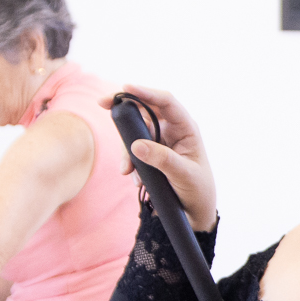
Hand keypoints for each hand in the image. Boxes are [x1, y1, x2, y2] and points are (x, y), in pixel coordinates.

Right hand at [106, 84, 216, 230]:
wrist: (193, 212)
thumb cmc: (196, 190)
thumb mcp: (183, 175)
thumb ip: (162, 160)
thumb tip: (136, 145)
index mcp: (186, 128)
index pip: (166, 102)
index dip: (146, 92)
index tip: (125, 88)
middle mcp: (172, 130)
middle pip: (145, 110)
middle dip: (125, 108)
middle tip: (102, 103)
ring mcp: (159, 141)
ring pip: (134, 132)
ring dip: (126, 149)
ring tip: (128, 171)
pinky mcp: (149, 154)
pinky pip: (132, 150)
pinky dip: (129, 163)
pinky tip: (136, 180)